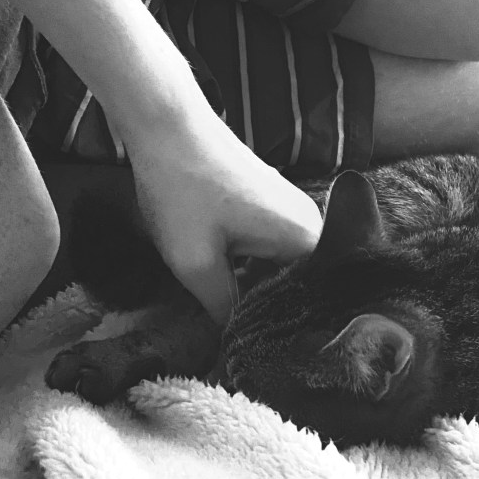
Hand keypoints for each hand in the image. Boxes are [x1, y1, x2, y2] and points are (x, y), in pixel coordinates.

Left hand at [126, 115, 321, 326]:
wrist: (168, 127)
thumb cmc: (183, 191)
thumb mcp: (195, 263)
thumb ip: (223, 309)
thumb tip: (236, 340)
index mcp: (305, 240)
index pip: (310, 304)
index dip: (284, 331)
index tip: (259, 350)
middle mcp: (311, 223)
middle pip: (300, 286)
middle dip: (270, 309)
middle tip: (240, 337)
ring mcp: (293, 210)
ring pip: (283, 267)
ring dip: (257, 286)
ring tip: (230, 308)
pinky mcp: (273, 202)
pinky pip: (273, 248)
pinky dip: (251, 265)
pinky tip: (224, 275)